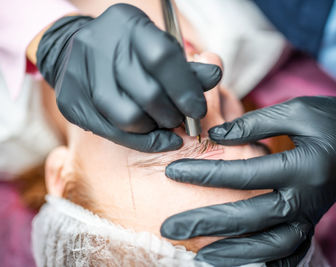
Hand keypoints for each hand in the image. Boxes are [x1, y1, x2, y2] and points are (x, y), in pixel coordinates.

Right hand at [36, 4, 221, 151]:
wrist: (74, 51)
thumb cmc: (129, 52)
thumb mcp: (159, 49)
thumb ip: (186, 66)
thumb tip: (214, 77)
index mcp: (127, 24)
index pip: (162, 58)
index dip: (185, 89)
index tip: (198, 109)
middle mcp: (99, 46)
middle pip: (147, 94)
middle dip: (173, 115)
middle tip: (181, 119)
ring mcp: (80, 75)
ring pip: (129, 118)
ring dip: (155, 129)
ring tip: (164, 124)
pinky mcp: (71, 102)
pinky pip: (113, 132)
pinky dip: (140, 140)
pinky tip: (154, 138)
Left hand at [162, 90, 335, 265]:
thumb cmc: (333, 118)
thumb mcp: (296, 109)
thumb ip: (254, 123)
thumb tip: (215, 136)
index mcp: (303, 166)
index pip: (245, 175)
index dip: (206, 173)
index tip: (173, 171)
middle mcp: (307, 198)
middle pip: (251, 218)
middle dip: (207, 224)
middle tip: (170, 228)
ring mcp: (311, 215)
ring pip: (270, 245)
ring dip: (234, 253)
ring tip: (199, 256)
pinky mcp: (312, 221)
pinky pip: (290, 251)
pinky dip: (267, 261)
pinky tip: (243, 263)